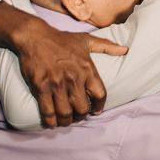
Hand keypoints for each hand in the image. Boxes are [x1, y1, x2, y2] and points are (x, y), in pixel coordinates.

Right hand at [13, 17, 127, 127]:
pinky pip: (48, 111)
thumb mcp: (86, 40)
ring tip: (65, 120)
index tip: (96, 111)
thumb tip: (124, 50)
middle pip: (82, 108)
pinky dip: (50, 121)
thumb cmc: (61, 39)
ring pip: (65, 113)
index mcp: (87, 69)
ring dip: (66, 121)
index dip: (99, 107)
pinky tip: (51, 122)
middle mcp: (74, 79)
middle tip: (77, 116)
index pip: (100, 95)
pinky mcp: (41, 87)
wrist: (35, 36)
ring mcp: (57, 84)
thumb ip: (106, 46)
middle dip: (81, 116)